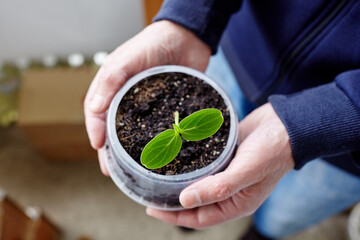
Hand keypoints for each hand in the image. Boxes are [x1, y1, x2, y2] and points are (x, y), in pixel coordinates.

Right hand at [84, 20, 210, 174]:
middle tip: (111, 170)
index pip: (97, 113)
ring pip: (134, 134)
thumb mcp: (128, 58)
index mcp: (113, 88)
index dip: (95, 130)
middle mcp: (127, 100)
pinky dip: (155, 143)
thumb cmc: (154, 44)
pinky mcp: (166, 111)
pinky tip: (157, 156)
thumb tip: (93, 108)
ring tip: (130, 171)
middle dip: (110, 151)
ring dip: (130, 153)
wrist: (187, 39)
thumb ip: (111, 80)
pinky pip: (158, 130)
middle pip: (113, 129)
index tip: (98, 147)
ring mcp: (147, 107)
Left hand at [146, 103, 294, 227]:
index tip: (151, 208)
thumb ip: (218, 188)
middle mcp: (229, 191)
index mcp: (236, 203)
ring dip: (179, 181)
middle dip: (172, 200)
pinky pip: (203, 165)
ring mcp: (226, 173)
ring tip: (158, 174)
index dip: (174, 216)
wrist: (287, 123)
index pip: (199, 218)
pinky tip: (175, 155)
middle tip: (149, 190)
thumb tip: (184, 201)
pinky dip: (188, 163)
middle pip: (195, 202)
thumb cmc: (273, 151)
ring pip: (197, 183)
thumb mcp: (246, 172)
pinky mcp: (224, 156)